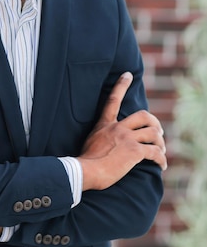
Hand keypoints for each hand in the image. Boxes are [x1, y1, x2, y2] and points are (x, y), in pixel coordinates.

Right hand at [78, 72, 166, 190]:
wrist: (85, 171)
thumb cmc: (84, 163)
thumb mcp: (90, 143)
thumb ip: (100, 138)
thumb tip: (103, 146)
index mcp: (105, 125)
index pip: (113, 100)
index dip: (121, 85)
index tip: (127, 75)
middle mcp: (117, 128)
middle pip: (144, 116)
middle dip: (155, 123)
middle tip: (158, 132)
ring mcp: (127, 138)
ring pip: (153, 133)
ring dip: (160, 143)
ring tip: (160, 152)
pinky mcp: (134, 151)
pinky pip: (155, 152)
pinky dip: (161, 159)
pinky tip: (162, 166)